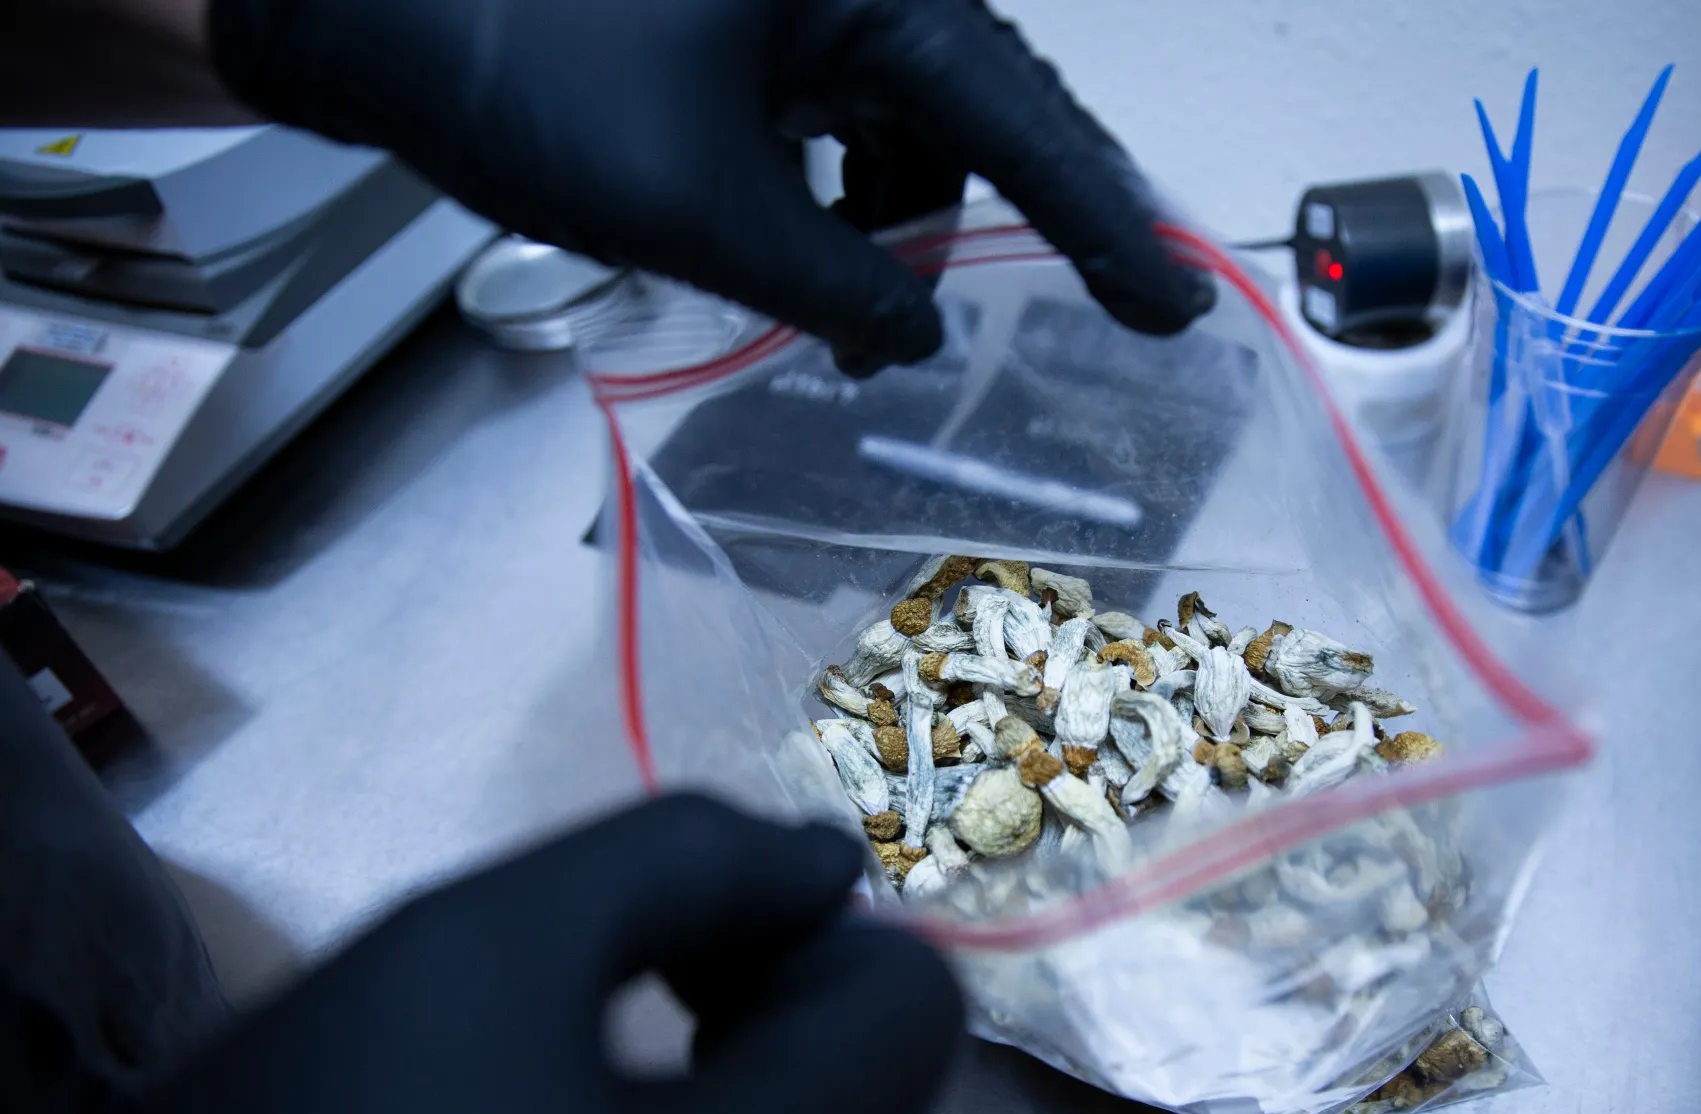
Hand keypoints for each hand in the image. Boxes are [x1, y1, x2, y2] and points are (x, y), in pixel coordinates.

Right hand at [40, 795, 961, 1113]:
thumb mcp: (479, 947)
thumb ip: (681, 859)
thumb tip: (827, 856)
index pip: (912, 1000)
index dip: (797, 925)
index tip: (668, 935)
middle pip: (889, 1078)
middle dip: (775, 994)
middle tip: (622, 983)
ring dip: (752, 1073)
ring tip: (601, 1069)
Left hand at [207, 0, 1214, 371]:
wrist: (369, 6)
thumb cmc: (530, 78)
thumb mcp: (707, 210)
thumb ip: (836, 284)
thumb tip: (913, 338)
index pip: (1022, 124)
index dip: (1105, 226)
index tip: (1176, 304)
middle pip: (982, 113)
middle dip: (1020, 222)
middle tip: (1099, 311)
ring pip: (907, 125)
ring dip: (901, 223)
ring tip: (854, 311)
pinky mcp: (750, 22)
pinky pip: (840, 115)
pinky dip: (838, 191)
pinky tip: (804, 250)